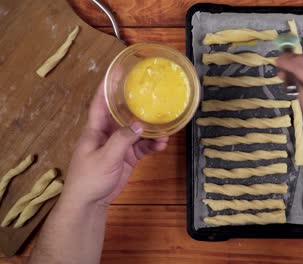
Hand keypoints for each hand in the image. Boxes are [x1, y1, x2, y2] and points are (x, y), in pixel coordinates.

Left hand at [62, 81, 168, 206]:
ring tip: (166, 128)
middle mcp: (107, 133)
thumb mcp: (105, 157)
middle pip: (124, 114)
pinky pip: (142, 147)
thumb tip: (140, 125)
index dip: (108, 85)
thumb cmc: (89, 178)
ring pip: (137, 131)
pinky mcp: (127, 157)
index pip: (101, 102)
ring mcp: (118, 145)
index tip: (119, 69)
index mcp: (95, 129)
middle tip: (153, 94)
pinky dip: (152, 145)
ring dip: (151, 130)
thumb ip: (122, 140)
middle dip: (138, 105)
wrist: (89, 204)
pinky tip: (162, 144)